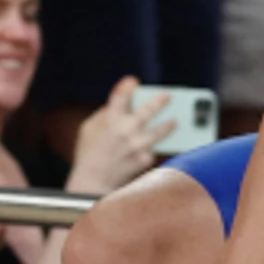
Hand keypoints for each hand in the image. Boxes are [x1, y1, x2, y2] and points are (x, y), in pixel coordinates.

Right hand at [66, 74, 167, 195]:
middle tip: (167, 96)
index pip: (120, 96)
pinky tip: (152, 148)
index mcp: (110, 119)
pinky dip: (151, 149)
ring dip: (167, 126)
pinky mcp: (144, 159)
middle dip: (159, 101)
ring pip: (159, 132)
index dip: (127, 87)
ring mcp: (136, 146)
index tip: (133, 81)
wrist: (93, 182)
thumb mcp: (89, 128)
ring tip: (174, 122)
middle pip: (147, 111)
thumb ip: (105, 114)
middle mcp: (125, 130)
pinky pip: (152, 150)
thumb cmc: (89, 152)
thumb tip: (121, 105)